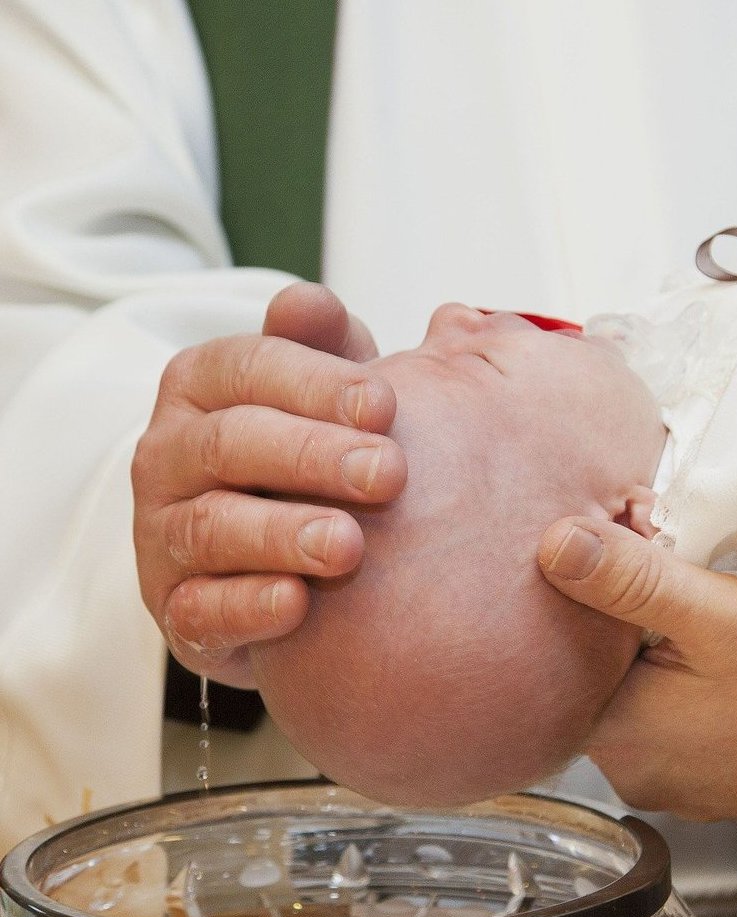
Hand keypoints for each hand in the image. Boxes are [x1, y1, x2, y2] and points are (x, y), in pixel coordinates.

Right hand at [132, 283, 406, 687]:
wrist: (270, 555)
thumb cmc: (305, 456)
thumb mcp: (320, 395)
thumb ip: (320, 348)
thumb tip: (306, 303)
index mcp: (200, 387)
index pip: (248, 367)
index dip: (317, 384)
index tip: (387, 405)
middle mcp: (168, 454)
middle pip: (230, 443)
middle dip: (312, 456)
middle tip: (389, 474)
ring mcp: (162, 533)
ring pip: (211, 527)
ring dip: (283, 535)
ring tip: (348, 545)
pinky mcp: (174, 607)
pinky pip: (199, 609)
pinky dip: (247, 607)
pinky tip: (297, 605)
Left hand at [538, 518, 736, 828]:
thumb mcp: (717, 615)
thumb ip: (632, 581)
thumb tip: (556, 546)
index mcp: (610, 733)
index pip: (560, 650)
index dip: (589, 597)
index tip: (630, 562)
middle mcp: (623, 768)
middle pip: (596, 671)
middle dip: (625, 623)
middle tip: (674, 584)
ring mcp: (661, 779)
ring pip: (632, 692)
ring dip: (654, 654)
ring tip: (698, 625)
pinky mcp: (694, 778)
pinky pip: (666, 717)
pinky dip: (679, 685)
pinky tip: (712, 664)